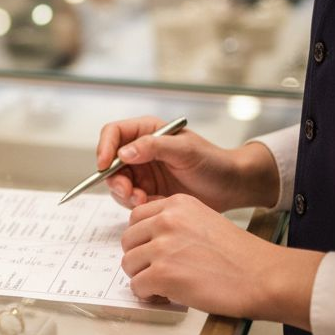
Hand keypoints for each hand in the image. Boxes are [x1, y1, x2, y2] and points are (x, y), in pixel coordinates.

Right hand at [96, 116, 279, 211]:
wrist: (230, 186)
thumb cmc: (213, 162)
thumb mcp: (185, 150)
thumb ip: (153, 146)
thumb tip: (123, 152)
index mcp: (147, 131)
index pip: (113, 133)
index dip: (104, 147)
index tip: (104, 166)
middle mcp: (141, 150)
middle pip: (110, 161)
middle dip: (114, 178)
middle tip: (128, 192)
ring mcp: (143, 171)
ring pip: (117, 182)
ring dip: (125, 194)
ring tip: (143, 200)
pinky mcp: (147, 190)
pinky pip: (129, 198)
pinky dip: (136, 203)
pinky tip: (153, 203)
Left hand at [120, 195, 322, 326]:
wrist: (264, 277)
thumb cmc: (241, 256)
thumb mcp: (204, 222)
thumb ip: (175, 226)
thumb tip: (148, 243)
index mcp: (177, 205)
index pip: (136, 218)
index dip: (142, 239)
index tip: (151, 250)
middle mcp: (166, 220)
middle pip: (128, 241)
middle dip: (140, 259)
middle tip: (157, 271)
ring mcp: (162, 247)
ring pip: (129, 264)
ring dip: (143, 278)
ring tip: (165, 284)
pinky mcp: (163, 274)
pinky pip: (137, 287)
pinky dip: (148, 295)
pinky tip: (166, 295)